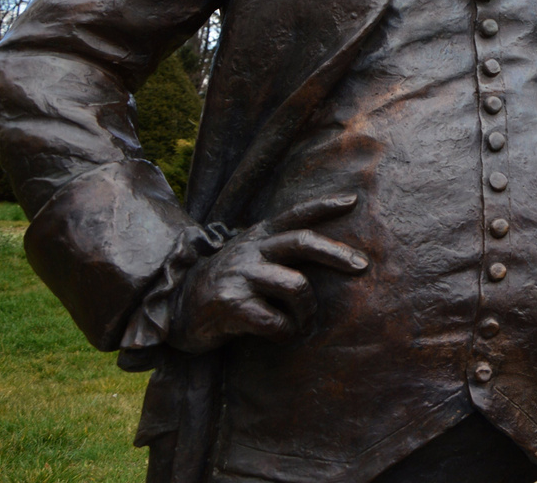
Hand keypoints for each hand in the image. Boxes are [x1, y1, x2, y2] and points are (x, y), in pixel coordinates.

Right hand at [170, 194, 367, 353]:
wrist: (175, 309)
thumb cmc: (225, 285)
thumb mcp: (248, 258)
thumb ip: (278, 252)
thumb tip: (328, 255)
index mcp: (257, 236)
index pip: (294, 215)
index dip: (324, 207)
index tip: (353, 201)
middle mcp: (250, 250)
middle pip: (302, 242)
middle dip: (337, 253)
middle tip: (361, 267)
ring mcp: (240, 274)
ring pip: (296, 286)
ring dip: (307, 310)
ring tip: (300, 322)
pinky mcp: (230, 303)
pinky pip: (275, 321)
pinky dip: (285, 332)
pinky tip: (279, 334)